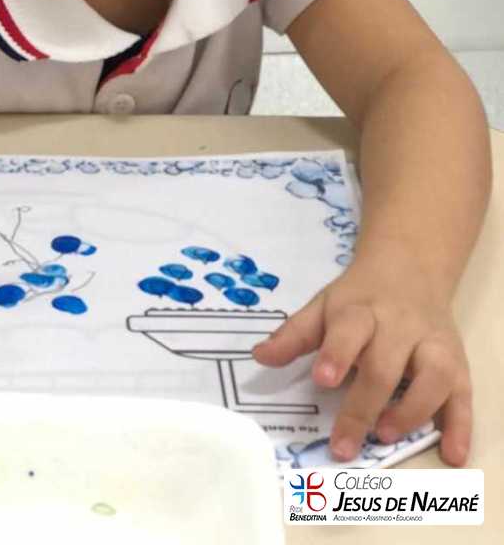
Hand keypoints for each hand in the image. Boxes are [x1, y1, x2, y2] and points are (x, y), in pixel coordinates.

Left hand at [251, 257, 471, 466]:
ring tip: (384, 435)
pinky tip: (451, 453)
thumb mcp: (324, 306)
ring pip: (432, 377)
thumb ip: (295, 334)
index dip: (337, 354)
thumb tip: (259, 356)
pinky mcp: (457, 364)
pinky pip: (463, 395)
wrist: (409, 269)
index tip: (322, 379)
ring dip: (412, 411)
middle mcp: (400, 327)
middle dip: (364, 405)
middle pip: (385, 365)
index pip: (349, 330)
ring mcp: (433, 345)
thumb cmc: (359, 297)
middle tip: (343, 443)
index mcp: (361, 311)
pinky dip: (460, 426)